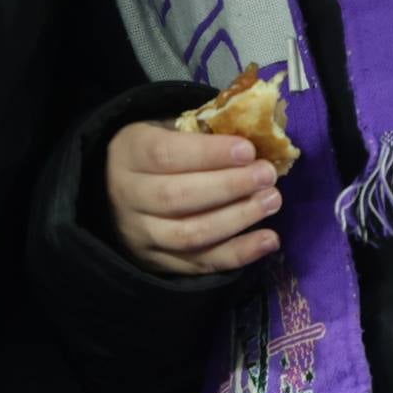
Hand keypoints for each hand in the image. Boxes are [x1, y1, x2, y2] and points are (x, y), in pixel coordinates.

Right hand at [106, 119, 282, 277]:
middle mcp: (129, 197)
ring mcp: (141, 234)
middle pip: (178, 197)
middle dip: (229, 187)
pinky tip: (269, 240)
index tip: (248, 150)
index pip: (165, 154)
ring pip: (189, 234)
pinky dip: (238, 254)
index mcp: (130, 153)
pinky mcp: (158, 262)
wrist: (121, 192)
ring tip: (271, 202)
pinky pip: (200, 263)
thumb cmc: (159, 152)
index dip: (209, 154)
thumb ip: (203, 132)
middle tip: (267, 176)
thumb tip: (256, 135)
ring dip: (237, 219)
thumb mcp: (168, 129)